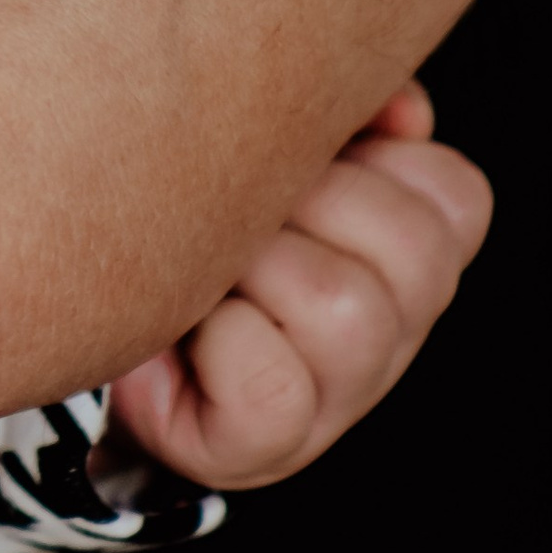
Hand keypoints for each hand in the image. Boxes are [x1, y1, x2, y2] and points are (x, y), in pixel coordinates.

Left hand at [103, 82, 491, 492]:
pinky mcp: (265, 445)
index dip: (378, 160)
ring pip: (345, 309)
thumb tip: (398, 108)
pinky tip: (191, 331)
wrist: (94, 307)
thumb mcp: (268, 142)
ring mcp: (337, 397)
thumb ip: (339, 108)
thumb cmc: (189, 214)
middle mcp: (391, 331)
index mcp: (407, 254)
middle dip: (309, 202)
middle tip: (236, 208)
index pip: (457, 195)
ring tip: (204, 264)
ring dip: (254, 266)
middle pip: (414, 250)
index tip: (304, 159)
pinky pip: (273, 383)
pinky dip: (224, 344)